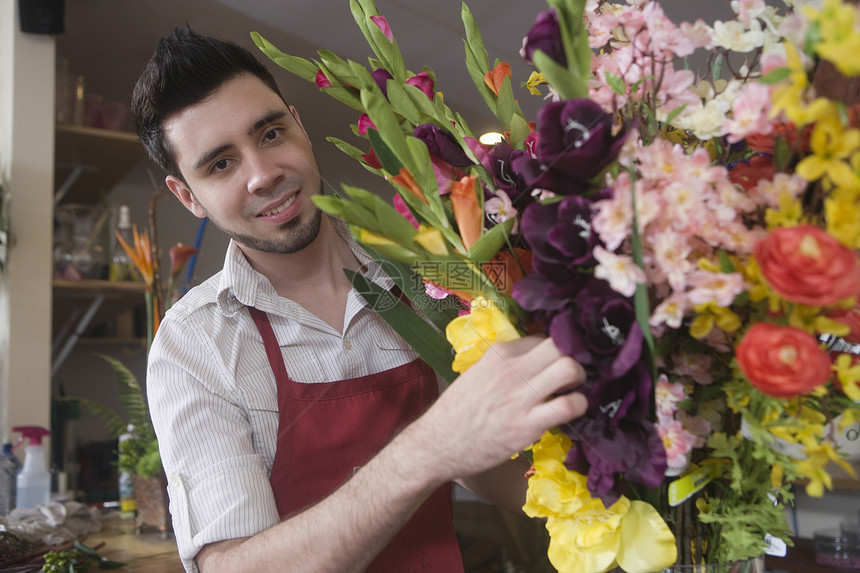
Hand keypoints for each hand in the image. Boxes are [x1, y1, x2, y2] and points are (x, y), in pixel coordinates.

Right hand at [414, 336, 586, 480]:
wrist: (437, 444)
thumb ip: (505, 366)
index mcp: (499, 353)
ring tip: (573, 390)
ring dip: (580, 378)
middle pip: (560, 345)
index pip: (542, 338)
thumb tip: (533, 363)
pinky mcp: (528, 424)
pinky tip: (571, 412)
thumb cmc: (456, 412)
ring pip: (569, 368)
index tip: (555, 365)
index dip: (554, 351)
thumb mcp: (477, 374)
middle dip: (574, 357)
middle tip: (571, 375)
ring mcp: (521, 396)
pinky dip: (579, 406)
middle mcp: (512, 369)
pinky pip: (569, 405)